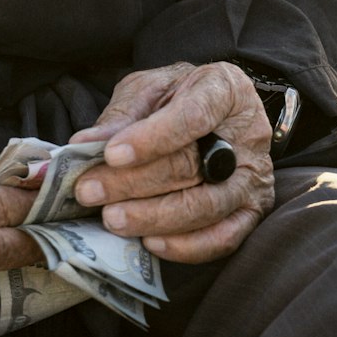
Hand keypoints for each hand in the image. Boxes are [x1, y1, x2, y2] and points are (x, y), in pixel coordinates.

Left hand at [69, 62, 273, 263]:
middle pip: (191, 165)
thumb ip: (123, 115)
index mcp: (224, 89)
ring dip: (153, 217)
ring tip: (111, 218)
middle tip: (91, 191)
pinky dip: (186, 246)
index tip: (110, 154)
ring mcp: (253, 177)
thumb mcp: (150, 89)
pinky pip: (223, 238)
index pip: (192, 116)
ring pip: (205, 206)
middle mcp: (247, 135)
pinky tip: (150, 242)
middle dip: (134, 182)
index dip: (151, 138)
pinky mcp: (252, 211)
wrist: (219, 112)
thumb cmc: (179, 96)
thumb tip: (84, 145)